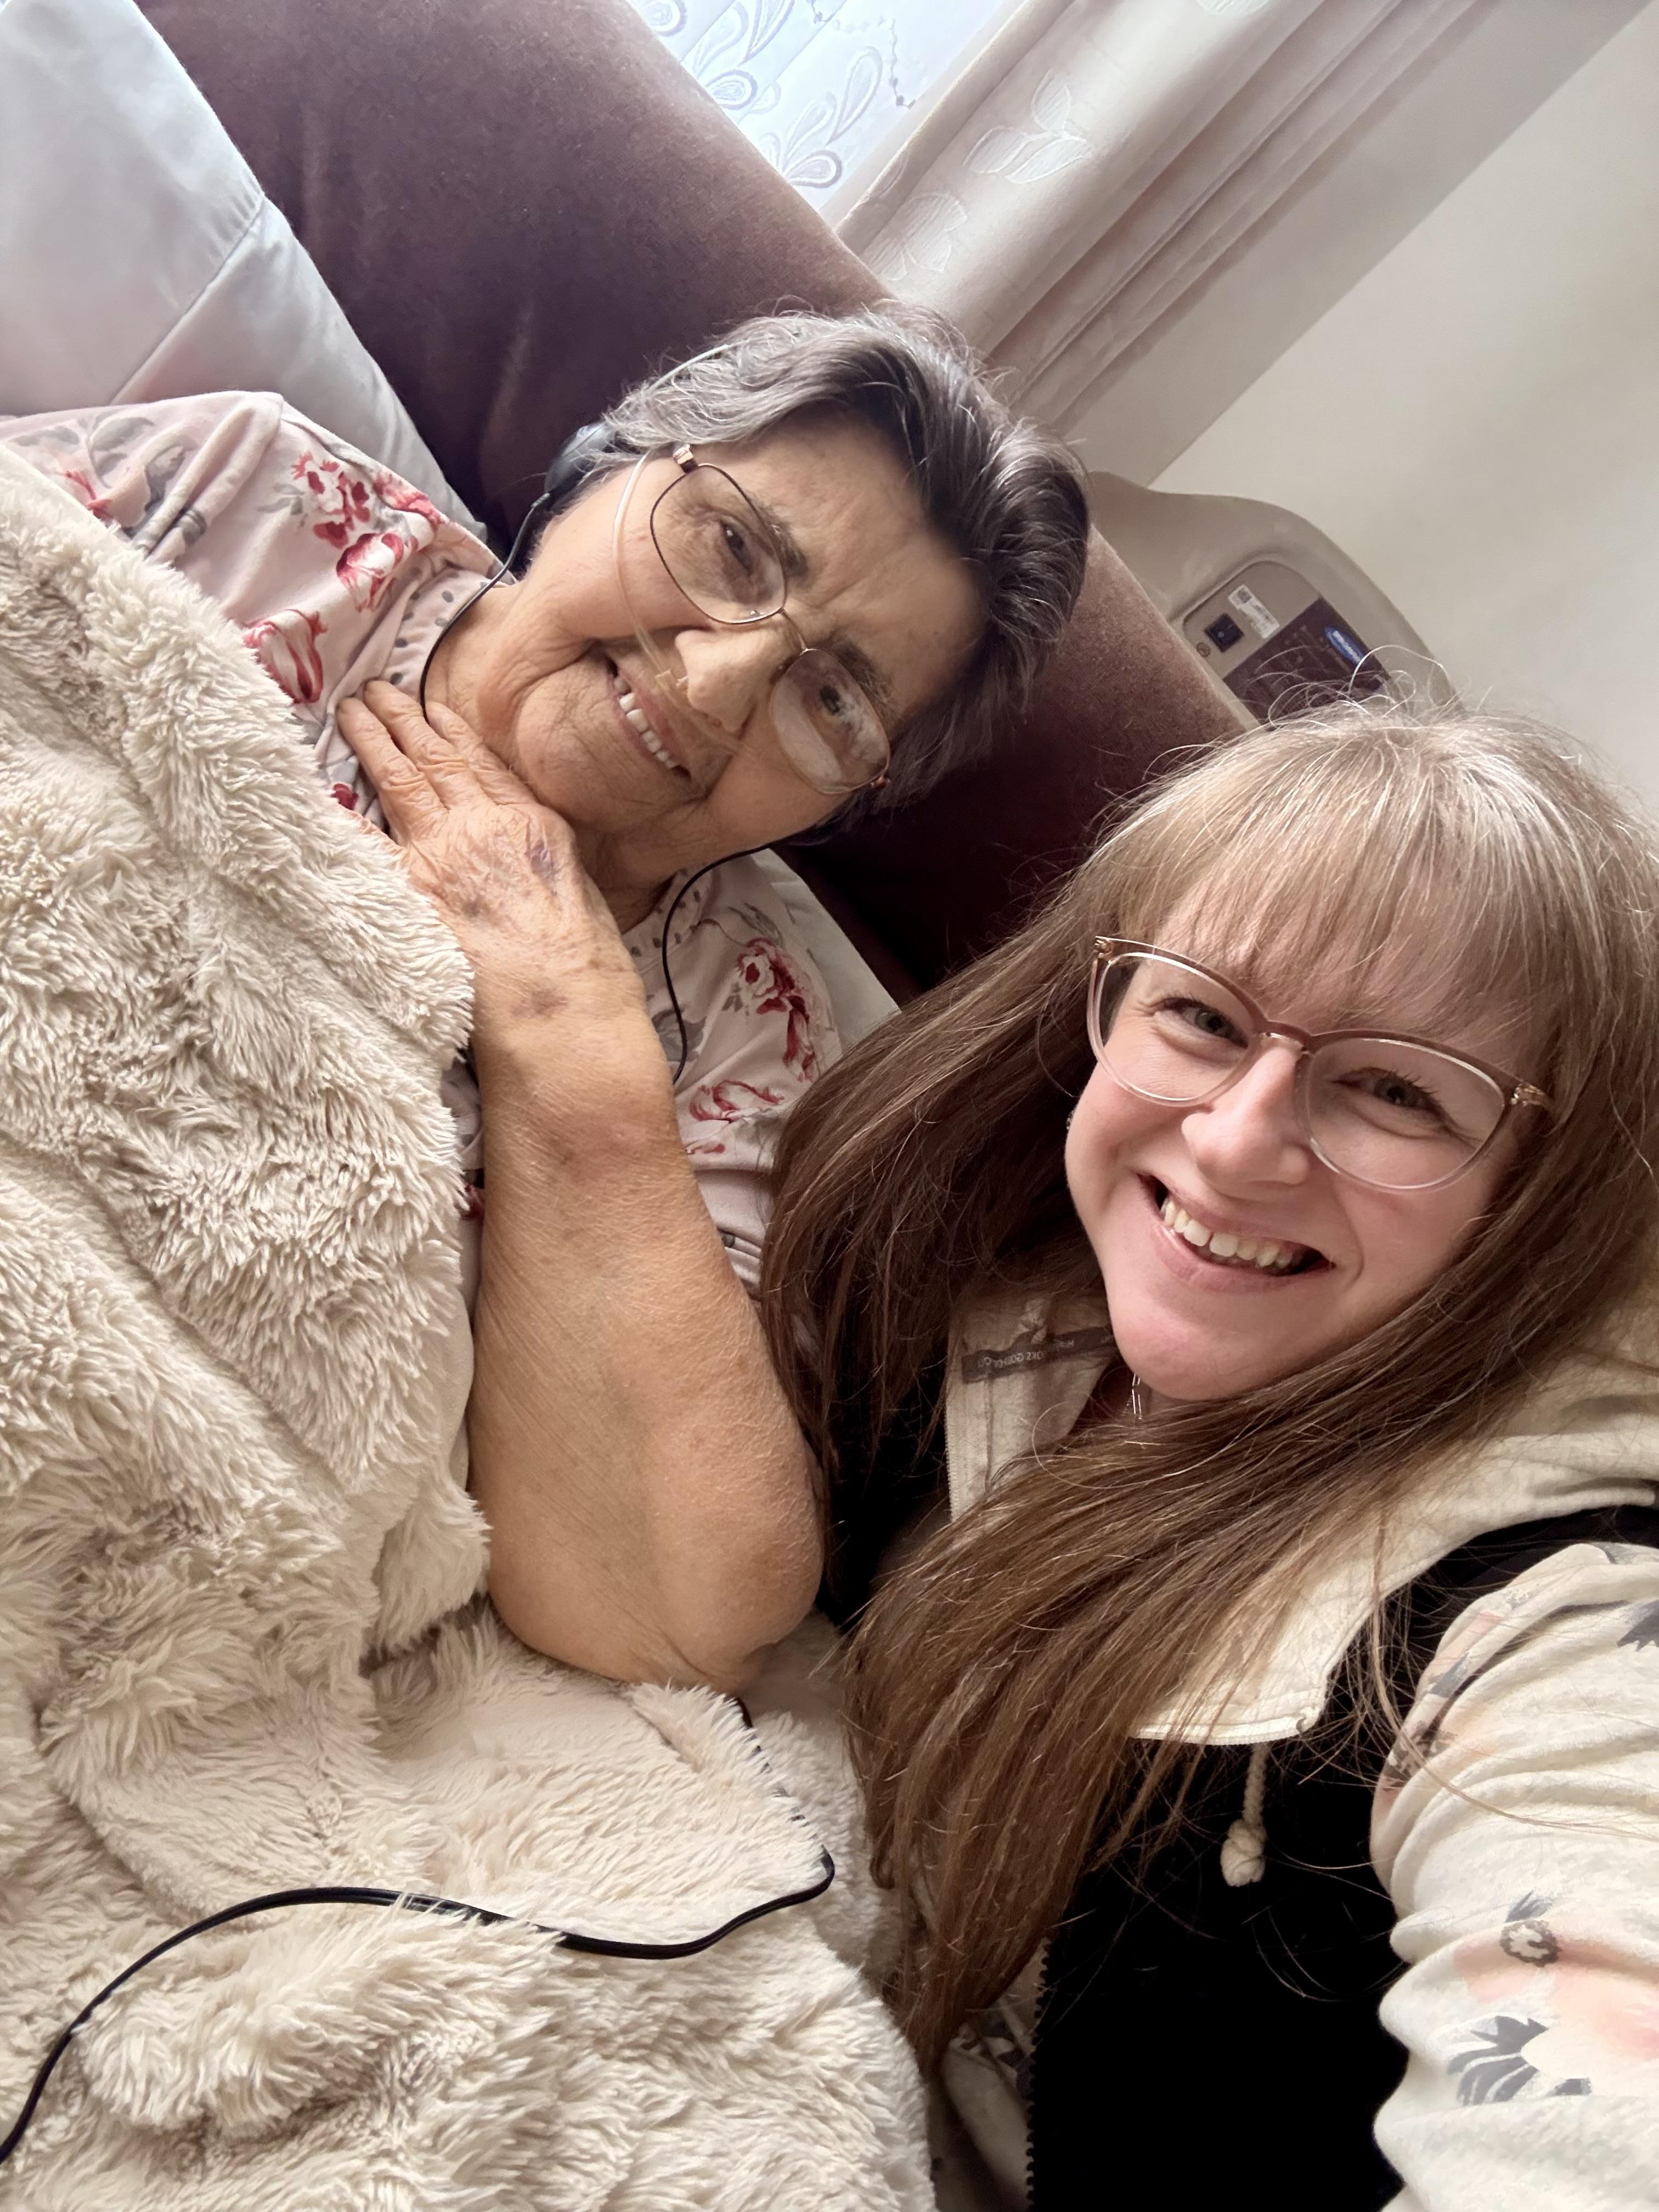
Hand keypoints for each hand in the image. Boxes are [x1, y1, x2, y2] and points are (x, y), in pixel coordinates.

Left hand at [336, 684, 665, 1102]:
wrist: (563, 1006)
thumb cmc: (584, 969)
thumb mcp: (583, 897)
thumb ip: (549, 869)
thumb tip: (534, 872)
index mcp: (533, 825)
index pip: (483, 766)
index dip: (453, 733)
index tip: (432, 709)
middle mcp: (485, 825)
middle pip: (435, 761)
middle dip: (403, 720)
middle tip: (376, 692)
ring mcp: (443, 853)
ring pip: (400, 780)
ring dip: (372, 740)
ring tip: (351, 712)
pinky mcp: (410, 890)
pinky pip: (362, 842)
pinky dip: (339, 814)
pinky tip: (317, 791)